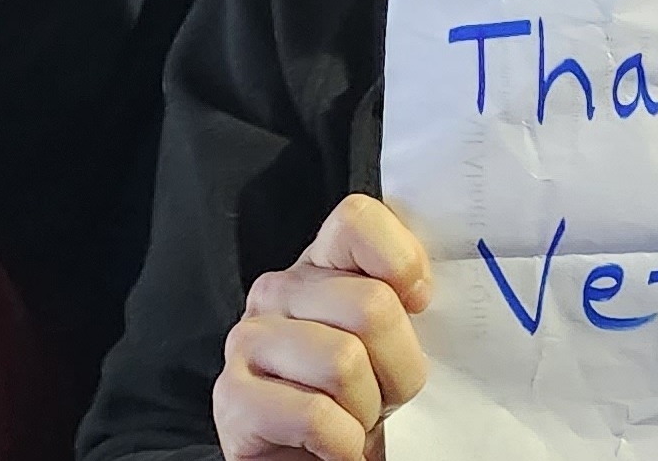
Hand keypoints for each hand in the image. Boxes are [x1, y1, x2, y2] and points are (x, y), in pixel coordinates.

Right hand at [214, 194, 433, 460]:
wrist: (323, 460)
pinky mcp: (233, 396)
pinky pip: (314, 415)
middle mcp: (277, 291)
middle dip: (400, 367)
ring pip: (343, 362)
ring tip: (357, 420)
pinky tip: (334, 446)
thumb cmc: (365, 401)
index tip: (421, 305)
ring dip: (367, 410)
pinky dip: (342, 443)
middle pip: (370, 305)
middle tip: (388, 394)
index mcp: (320, 265)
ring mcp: (248, 340)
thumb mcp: (394, 342)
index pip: (356, 220)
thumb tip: (425, 288)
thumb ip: (406, 300)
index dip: (402, 262)